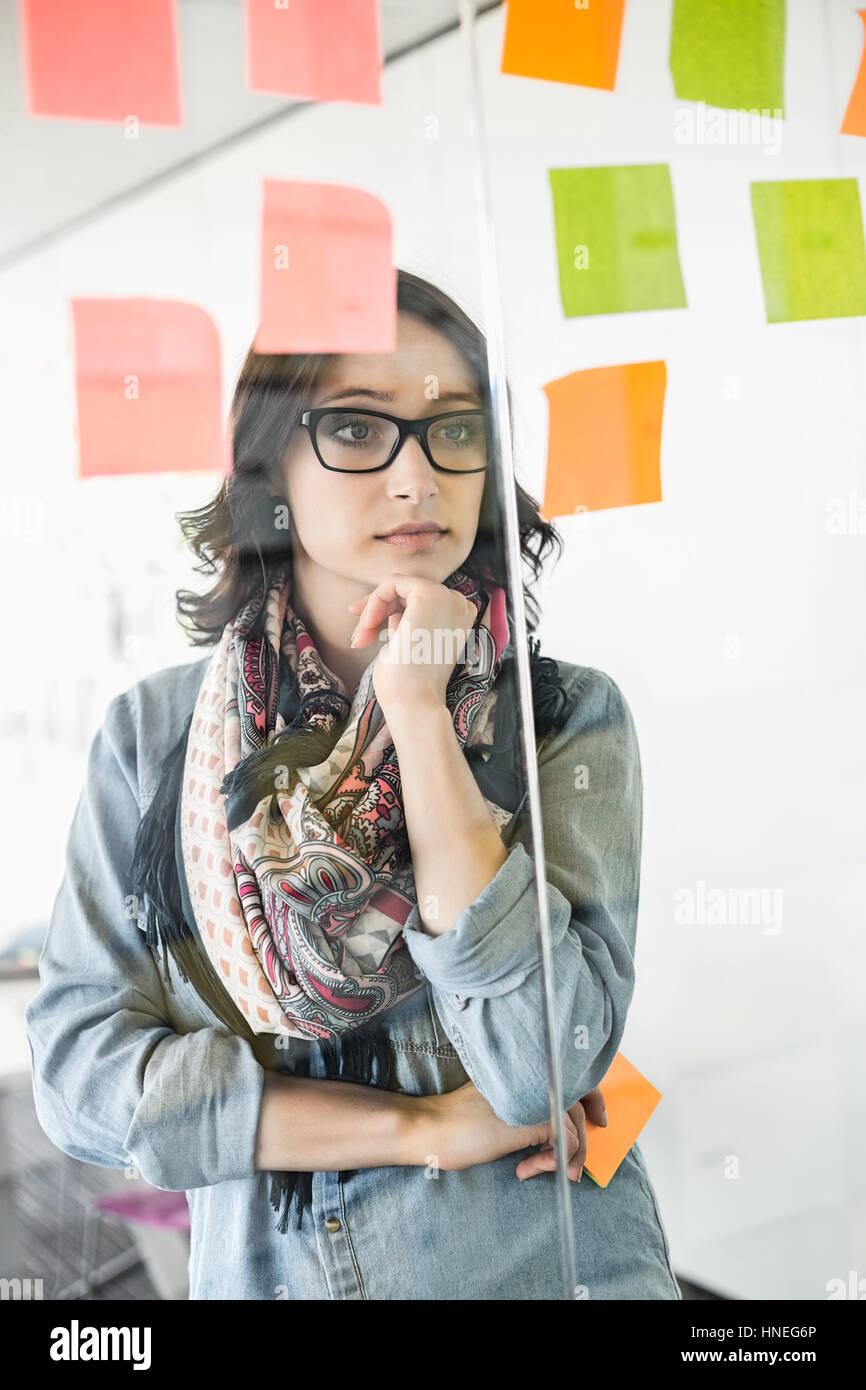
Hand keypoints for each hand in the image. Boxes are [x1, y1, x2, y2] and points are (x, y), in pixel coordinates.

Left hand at [347, 573, 476, 717]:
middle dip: (376, 610)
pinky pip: (392, 583)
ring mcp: (447, 597)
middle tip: (358, 637)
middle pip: (407, 590)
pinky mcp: (428, 594)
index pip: (418, 600)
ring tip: (361, 638)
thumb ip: (406, 621)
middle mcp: (460, 604)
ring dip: (373, 610)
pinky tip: (368, 627)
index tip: (365, 630)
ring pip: (398, 585)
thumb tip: (388, 607)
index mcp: (459, 618)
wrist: (414, 702)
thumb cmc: (408, 684)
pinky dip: (374, 602)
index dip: (387, 610)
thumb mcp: (409, 644)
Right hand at [409, 1080, 606, 1181]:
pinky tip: (525, 1169)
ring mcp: (537, 1096)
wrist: (432, 1127)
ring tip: (535, 1169)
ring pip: (574, 1126)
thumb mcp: (500, 1104)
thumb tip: (558, 1127)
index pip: (574, 1075)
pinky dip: (552, 1162)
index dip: (592, 1097)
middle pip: (580, 1102)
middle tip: (574, 1168)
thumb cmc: (458, 1120)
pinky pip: (565, 1142)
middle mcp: (536, 1076)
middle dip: (583, 1139)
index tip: (598, 1119)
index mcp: (527, 1069)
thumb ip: (528, 1103)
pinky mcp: (534, 1119)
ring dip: (563, 1156)